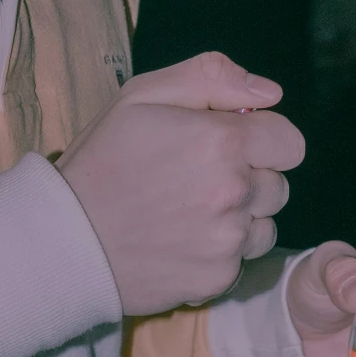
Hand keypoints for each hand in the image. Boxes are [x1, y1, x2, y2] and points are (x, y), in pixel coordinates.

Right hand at [56, 52, 303, 317]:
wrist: (66, 238)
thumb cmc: (102, 159)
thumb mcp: (142, 95)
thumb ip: (212, 77)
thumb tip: (270, 93)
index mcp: (222, 141)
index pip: (289, 142)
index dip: (261, 139)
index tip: (226, 144)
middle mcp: (235, 192)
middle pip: (279, 184)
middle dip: (250, 178)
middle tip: (197, 178)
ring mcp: (229, 241)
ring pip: (265, 225)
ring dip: (241, 217)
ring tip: (190, 211)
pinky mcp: (218, 279)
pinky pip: (241, 260)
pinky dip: (220, 251)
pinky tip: (181, 239)